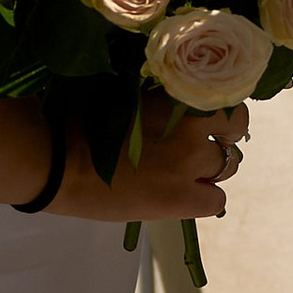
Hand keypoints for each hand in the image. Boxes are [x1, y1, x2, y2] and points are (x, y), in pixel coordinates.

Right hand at [76, 90, 247, 229]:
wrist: (57, 162)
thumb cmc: (78, 119)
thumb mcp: (126, 91)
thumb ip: (160, 93)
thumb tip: (178, 94)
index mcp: (177, 91)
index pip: (224, 91)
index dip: (218, 104)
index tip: (207, 110)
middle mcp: (190, 123)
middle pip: (235, 126)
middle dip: (222, 133)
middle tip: (198, 141)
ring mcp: (189, 162)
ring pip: (229, 164)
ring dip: (211, 166)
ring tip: (184, 170)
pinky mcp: (181, 198)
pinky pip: (216, 201)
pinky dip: (204, 198)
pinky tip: (182, 195)